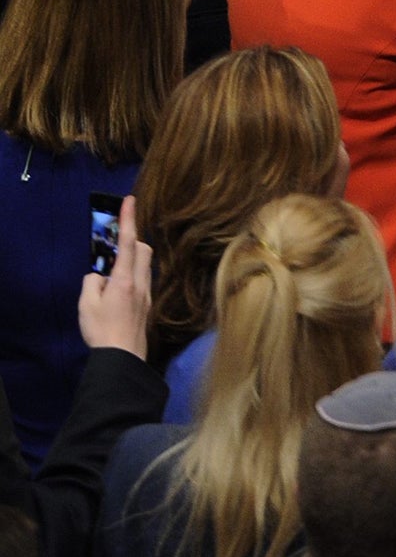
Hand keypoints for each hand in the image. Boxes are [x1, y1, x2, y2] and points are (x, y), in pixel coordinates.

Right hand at [78, 195, 150, 358]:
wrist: (123, 356)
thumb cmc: (101, 330)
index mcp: (124, 279)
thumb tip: (99, 275)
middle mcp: (140, 282)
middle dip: (131, 242)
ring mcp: (147, 293)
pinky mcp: (148, 303)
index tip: (130, 199)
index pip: (128, 242)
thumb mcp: (86, 305)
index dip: (128, 219)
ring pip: (145, 265)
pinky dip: (133, 276)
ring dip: (132, 260)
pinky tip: (119, 291)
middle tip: (113, 248)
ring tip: (112, 273)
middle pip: (143, 249)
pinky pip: (143, 280)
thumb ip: (92, 283)